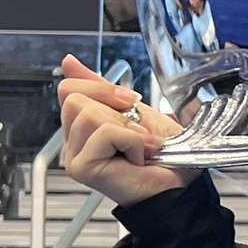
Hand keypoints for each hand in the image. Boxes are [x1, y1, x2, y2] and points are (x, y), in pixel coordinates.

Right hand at [57, 52, 194, 206]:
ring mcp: (75, 156)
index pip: (68, 88)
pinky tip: (139, 158)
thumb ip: (101, 88)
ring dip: (126, 127)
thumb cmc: (164, 156)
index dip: (100, 87)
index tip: (130, 101)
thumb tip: (69, 62)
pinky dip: (131, 140)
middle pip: (74, 98)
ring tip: (140, 147)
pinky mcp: (82, 167)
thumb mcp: (134, 110)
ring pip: (88, 114)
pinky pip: (104, 132)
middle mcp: (73, 142)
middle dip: (114, 108)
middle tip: (137, 131)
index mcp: (82, 127)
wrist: (180, 185)